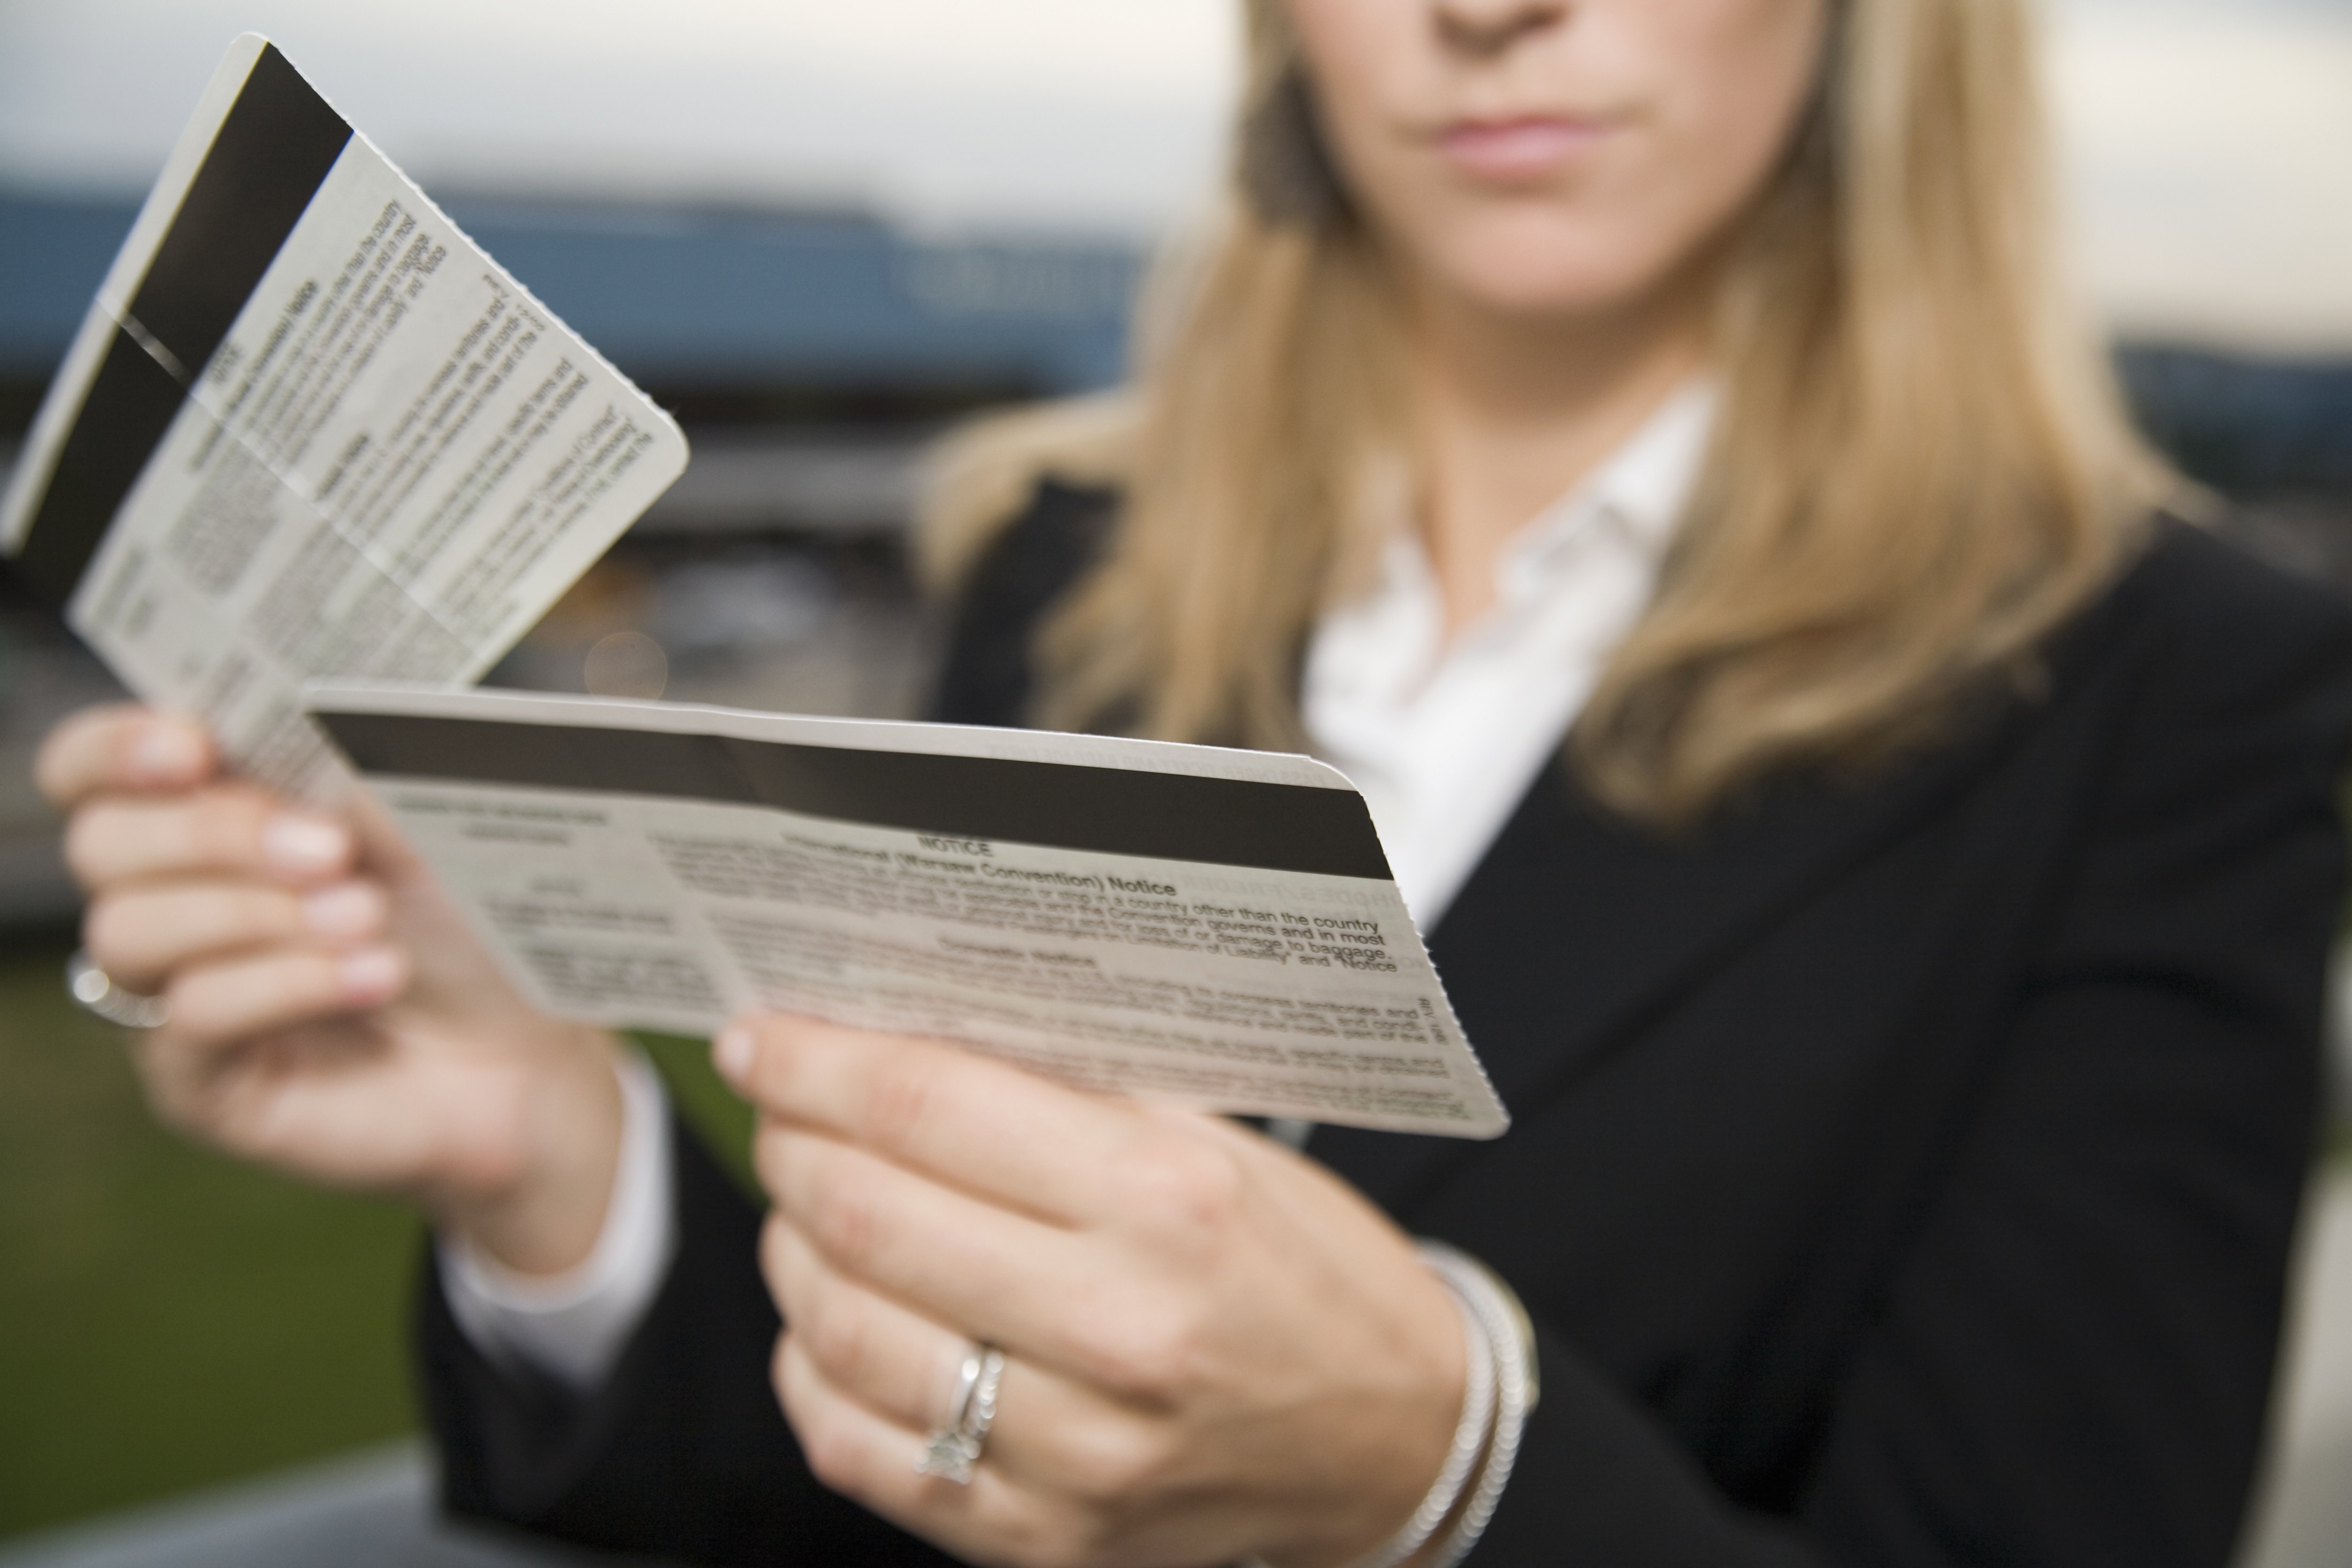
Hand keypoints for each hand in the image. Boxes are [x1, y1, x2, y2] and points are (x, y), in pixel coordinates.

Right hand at [37, 704, 625, 1274]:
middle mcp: (179, 898)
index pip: (94, 768)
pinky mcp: (203, 1082)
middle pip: (103, 843)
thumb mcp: (430, 824)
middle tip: (329, 847)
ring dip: (256, 914)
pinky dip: (286, 985)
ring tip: (368, 916)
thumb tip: (315, 720)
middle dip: (211, 833)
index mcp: (217, 810)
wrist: (539, 1045)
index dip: (118, 749)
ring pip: (128, 931)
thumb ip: (357, 765)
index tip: (195, 746)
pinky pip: (191, 1018)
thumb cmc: (481, 921)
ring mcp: (180, 993)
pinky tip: (374, 974)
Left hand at [718, 1013, 1466, 1567]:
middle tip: (779, 1109)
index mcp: (1170, 1202)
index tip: (765, 1041)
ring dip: (793, 1249)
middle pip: (870, 1215)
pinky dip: (814, 1370)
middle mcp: (1121, 1331)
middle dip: (793, 1144)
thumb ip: (1064, 1097)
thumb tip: (899, 1039)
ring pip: (845, 1333)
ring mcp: (1075, 1454)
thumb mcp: (1214, 1143)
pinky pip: (861, 1451)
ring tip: (806, 1207)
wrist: (1390, 1436)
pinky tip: (834, 1319)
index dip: (819, 1065)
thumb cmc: (1304, 1270)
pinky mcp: (1043, 1538)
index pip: (931, 1110)